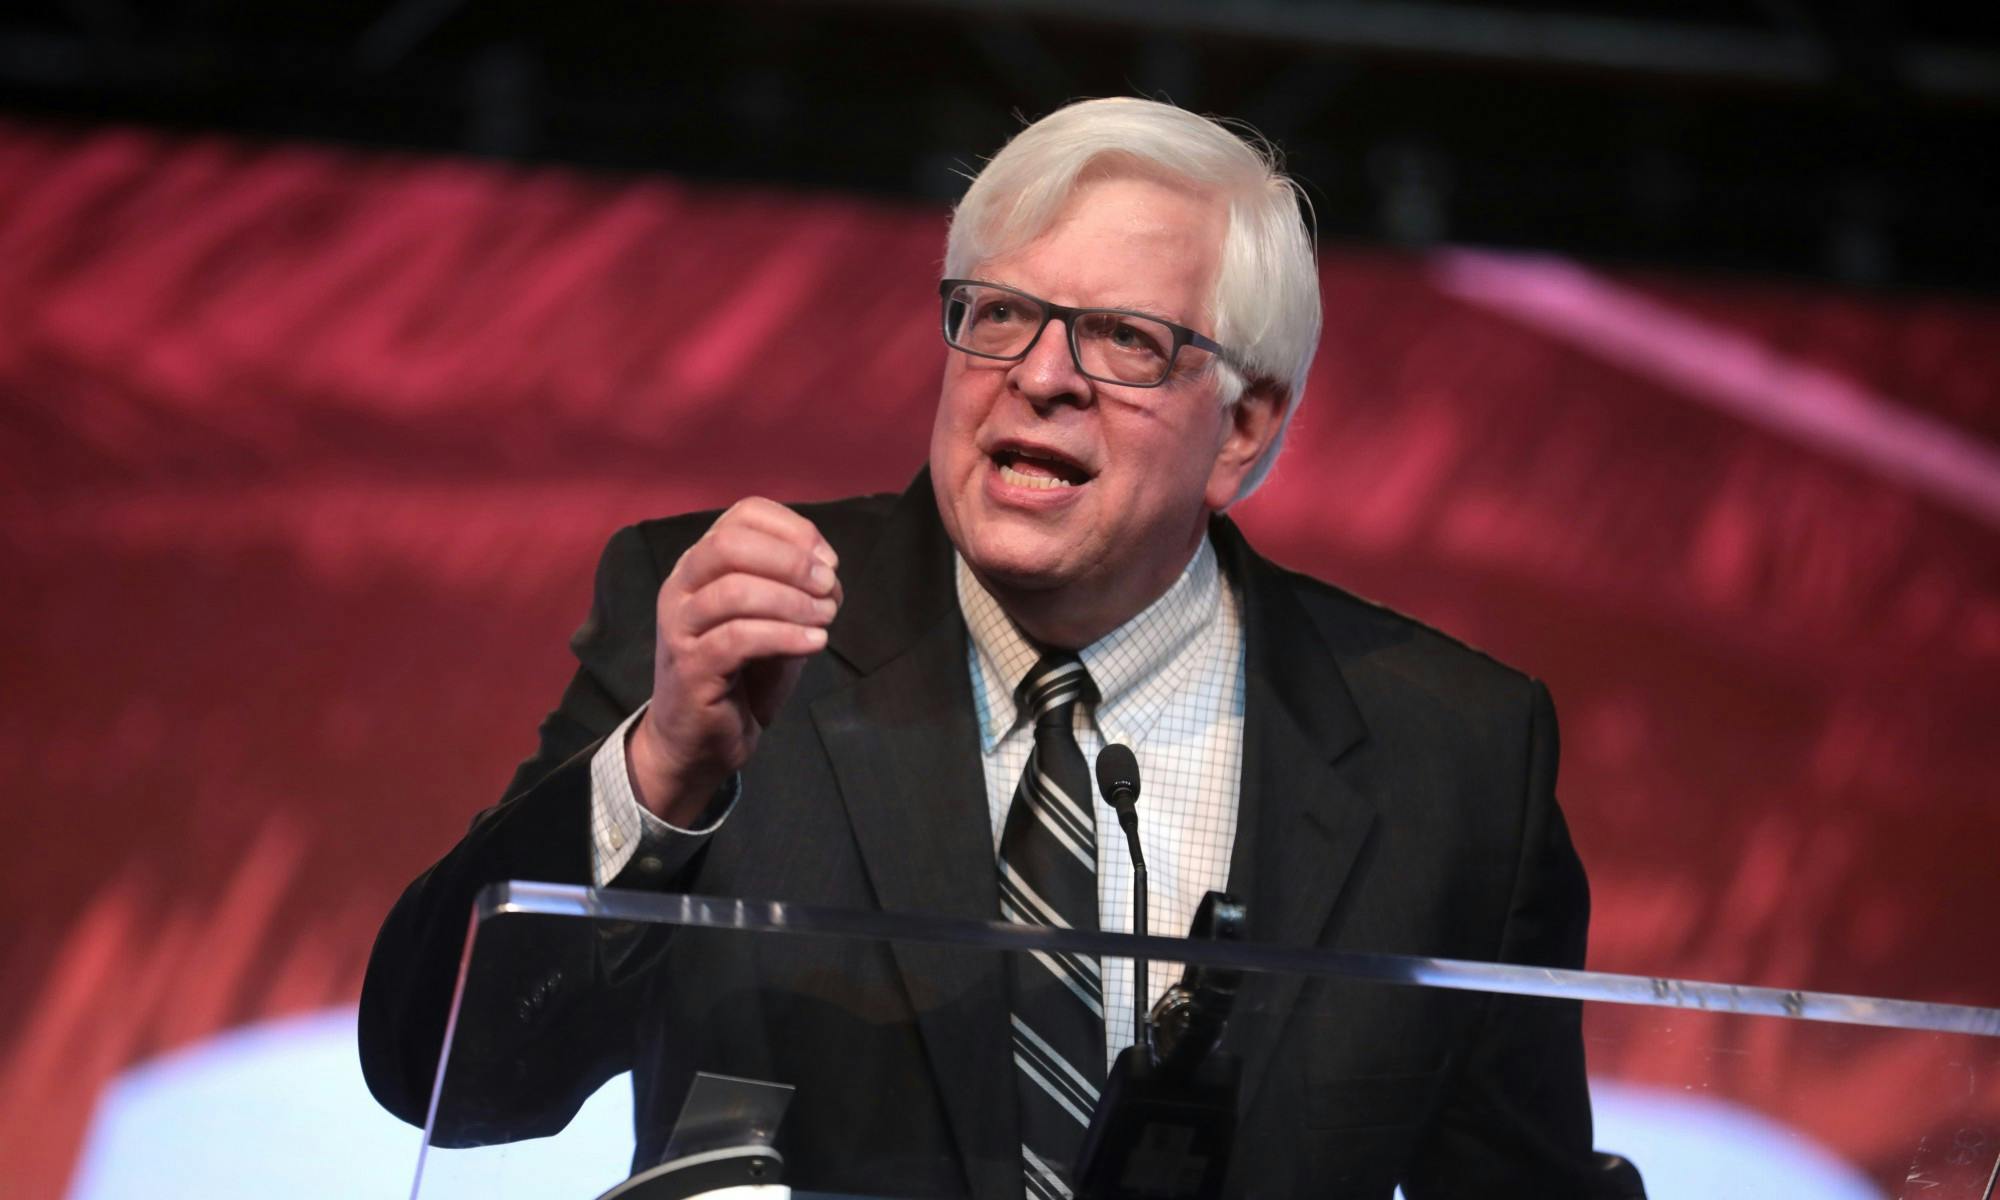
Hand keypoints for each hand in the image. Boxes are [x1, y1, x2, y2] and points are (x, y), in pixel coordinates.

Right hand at [627, 498, 840, 824]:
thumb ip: (795, 591)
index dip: (794, 529)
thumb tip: (828, 573)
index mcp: (701, 564)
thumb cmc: (741, 676)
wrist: (699, 742)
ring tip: (826, 619)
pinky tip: (814, 643)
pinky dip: (785, 636)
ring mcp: (679, 627)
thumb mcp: (774, 622)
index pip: (743, 514)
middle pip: (730, 544)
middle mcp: (682, 587)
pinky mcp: (689, 668)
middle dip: (791, 561)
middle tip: (829, 587)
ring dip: (792, 601)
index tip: (829, 561)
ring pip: (734, 591)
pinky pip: (738, 638)